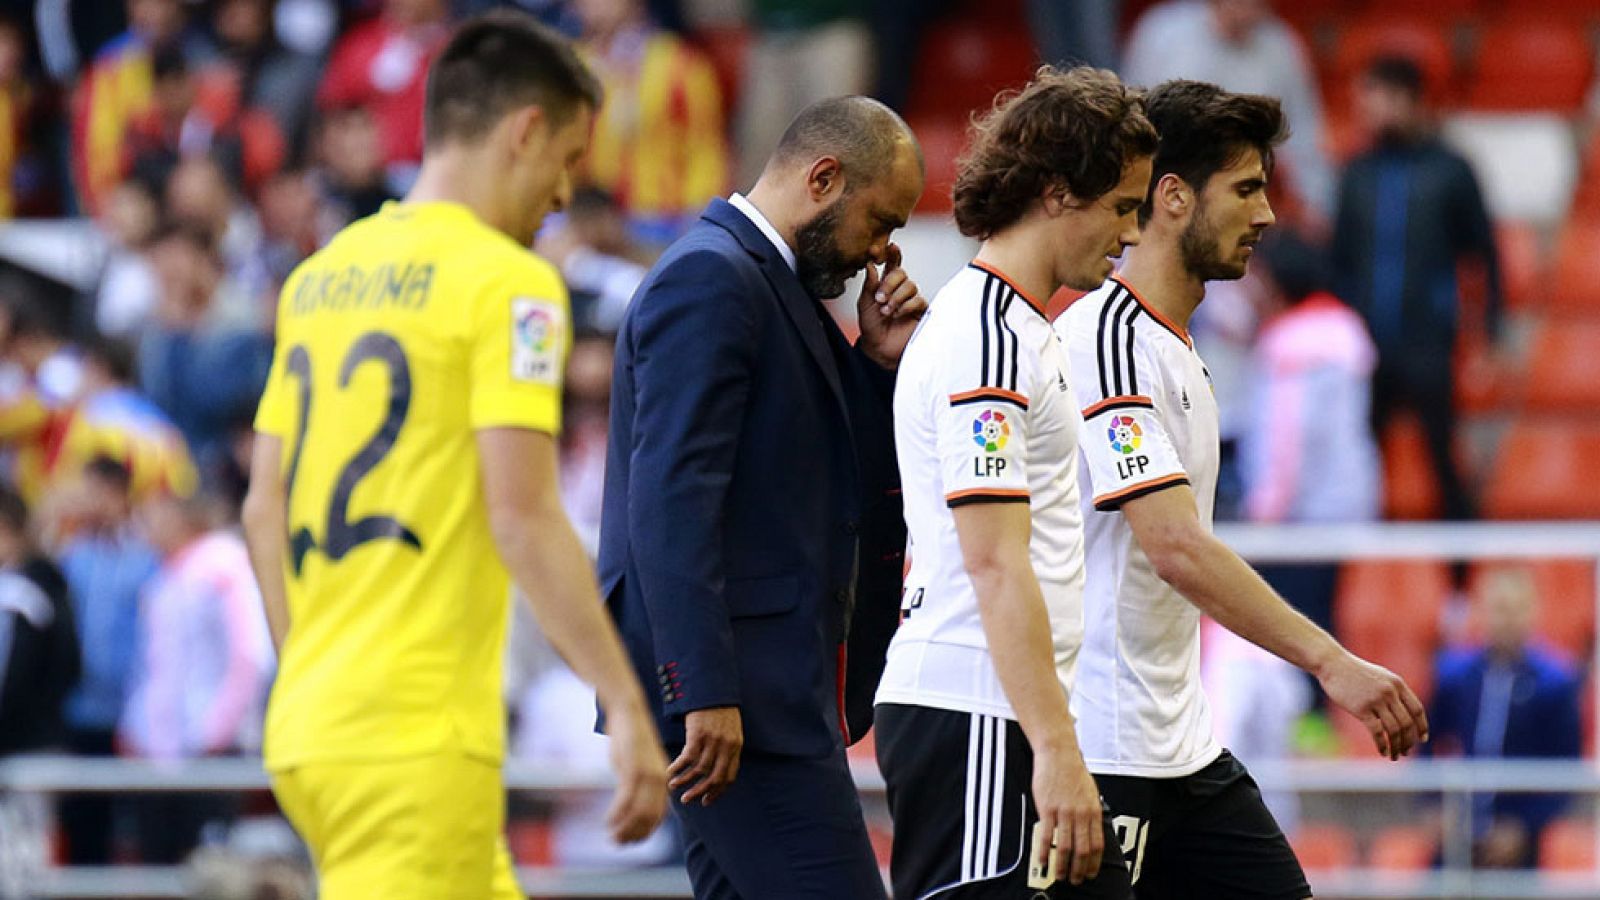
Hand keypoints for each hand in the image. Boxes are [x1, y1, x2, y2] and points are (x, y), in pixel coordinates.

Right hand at [603, 704, 668, 842]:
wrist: (628, 713)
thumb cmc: (630, 739)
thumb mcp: (637, 764)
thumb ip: (637, 783)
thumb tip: (629, 801)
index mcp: (662, 780)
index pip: (659, 814)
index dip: (646, 831)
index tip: (632, 841)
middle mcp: (659, 780)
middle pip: (650, 817)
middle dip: (635, 834)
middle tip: (619, 843)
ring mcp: (647, 775)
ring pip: (639, 812)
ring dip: (625, 828)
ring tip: (612, 837)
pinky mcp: (633, 770)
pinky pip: (626, 800)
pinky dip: (617, 815)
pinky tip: (608, 822)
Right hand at [668, 705, 742, 805]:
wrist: (712, 687)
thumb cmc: (719, 709)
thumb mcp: (730, 729)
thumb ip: (726, 748)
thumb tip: (714, 768)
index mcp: (736, 746)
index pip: (729, 777)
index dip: (717, 791)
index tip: (706, 800)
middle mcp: (727, 746)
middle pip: (715, 778)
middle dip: (700, 791)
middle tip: (688, 800)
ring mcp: (713, 741)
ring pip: (699, 770)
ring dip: (685, 781)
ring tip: (674, 787)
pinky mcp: (698, 734)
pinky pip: (687, 758)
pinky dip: (677, 768)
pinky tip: (669, 773)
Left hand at [856, 243, 926, 369]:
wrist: (879, 349)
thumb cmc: (871, 327)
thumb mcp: (864, 304)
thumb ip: (869, 285)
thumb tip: (870, 265)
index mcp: (886, 284)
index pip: (892, 264)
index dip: (893, 254)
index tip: (890, 246)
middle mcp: (899, 290)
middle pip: (901, 273)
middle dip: (890, 283)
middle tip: (879, 298)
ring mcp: (911, 300)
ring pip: (910, 286)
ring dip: (896, 297)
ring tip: (885, 310)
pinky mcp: (920, 311)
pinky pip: (918, 300)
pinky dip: (905, 306)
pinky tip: (897, 315)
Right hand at [1032, 743, 1105, 885]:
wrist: (1059, 754)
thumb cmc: (1073, 771)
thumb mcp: (1090, 792)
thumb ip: (1091, 812)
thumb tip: (1091, 829)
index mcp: (1093, 811)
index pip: (1097, 844)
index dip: (1093, 863)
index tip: (1089, 873)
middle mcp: (1081, 814)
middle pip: (1082, 850)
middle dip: (1079, 869)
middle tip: (1075, 880)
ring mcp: (1064, 812)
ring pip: (1065, 847)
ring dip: (1062, 865)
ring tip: (1059, 875)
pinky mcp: (1047, 808)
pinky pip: (1046, 835)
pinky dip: (1044, 851)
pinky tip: (1042, 861)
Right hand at [1318, 653, 1428, 759]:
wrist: (1332, 664)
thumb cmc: (1354, 671)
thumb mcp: (1380, 677)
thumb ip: (1393, 692)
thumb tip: (1403, 712)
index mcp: (1397, 684)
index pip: (1417, 709)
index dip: (1422, 726)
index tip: (1422, 739)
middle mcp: (1390, 692)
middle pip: (1407, 723)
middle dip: (1409, 741)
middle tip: (1406, 752)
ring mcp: (1376, 700)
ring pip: (1394, 730)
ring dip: (1397, 746)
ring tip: (1395, 756)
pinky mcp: (1361, 708)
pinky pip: (1377, 731)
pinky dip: (1382, 744)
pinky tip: (1383, 752)